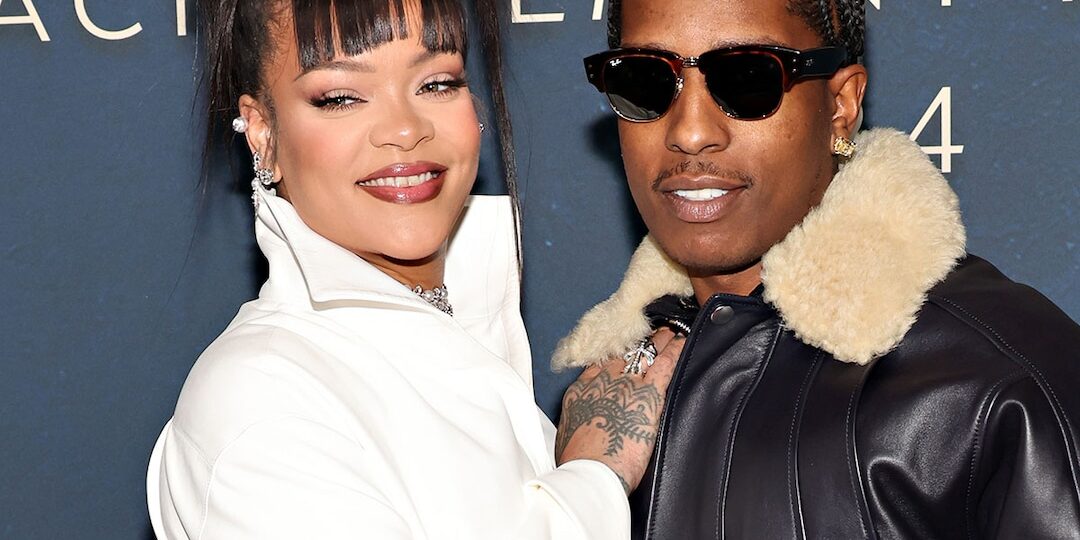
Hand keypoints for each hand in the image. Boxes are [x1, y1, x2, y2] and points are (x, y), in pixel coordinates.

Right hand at [555, 329, 683, 494]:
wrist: (591, 471)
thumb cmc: (579, 463)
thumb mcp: (568, 437)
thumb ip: (579, 424)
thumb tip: (585, 427)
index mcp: (581, 392)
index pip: (599, 365)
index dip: (613, 356)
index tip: (621, 352)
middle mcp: (603, 382)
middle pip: (622, 354)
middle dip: (636, 344)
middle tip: (647, 335)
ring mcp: (626, 385)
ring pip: (645, 353)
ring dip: (658, 341)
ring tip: (668, 331)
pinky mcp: (649, 395)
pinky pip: (665, 365)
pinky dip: (675, 351)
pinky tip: (682, 342)